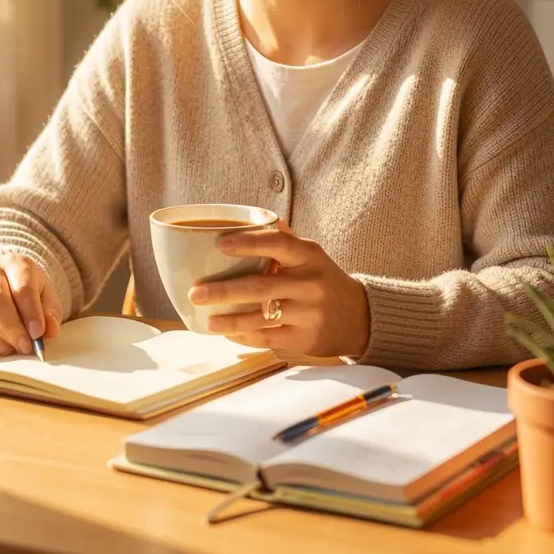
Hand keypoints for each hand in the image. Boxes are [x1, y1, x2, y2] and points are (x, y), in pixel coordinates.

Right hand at [0, 255, 63, 355]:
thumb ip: (50, 312)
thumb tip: (49, 332)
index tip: (38, 335)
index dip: (31, 314)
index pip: (22, 288)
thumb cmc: (25, 292)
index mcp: (14, 264)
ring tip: (7, 349)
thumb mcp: (45, 295)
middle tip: (24, 348)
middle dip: (11, 329)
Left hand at [187, 220, 370, 357]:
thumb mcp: (310, 254)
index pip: (278, 244)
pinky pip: (267, 338)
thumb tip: (250, 215)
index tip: (220, 244)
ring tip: (206, 318)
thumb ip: (282, 238)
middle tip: (195, 291)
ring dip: (229, 320)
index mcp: (309, 255)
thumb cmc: (322, 279)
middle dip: (223, 291)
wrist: (358, 317)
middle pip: (260, 287)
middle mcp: (310, 284)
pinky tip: (226, 332)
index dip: (248, 243)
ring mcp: (308, 314)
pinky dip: (243, 336)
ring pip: (261, 318)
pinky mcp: (304, 339)